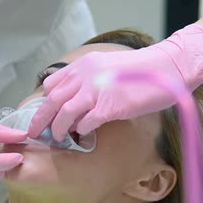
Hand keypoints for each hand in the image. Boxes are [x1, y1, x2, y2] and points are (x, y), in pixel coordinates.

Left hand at [28, 24, 202, 140]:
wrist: (167, 68)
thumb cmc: (140, 70)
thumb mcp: (107, 66)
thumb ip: (88, 78)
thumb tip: (74, 99)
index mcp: (83, 65)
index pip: (52, 84)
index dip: (44, 101)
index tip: (42, 114)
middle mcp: (85, 75)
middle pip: (52, 100)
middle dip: (40, 119)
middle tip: (35, 133)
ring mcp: (96, 90)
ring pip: (64, 113)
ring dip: (58, 128)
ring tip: (58, 137)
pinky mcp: (109, 106)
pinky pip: (86, 122)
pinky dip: (80, 130)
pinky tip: (83, 135)